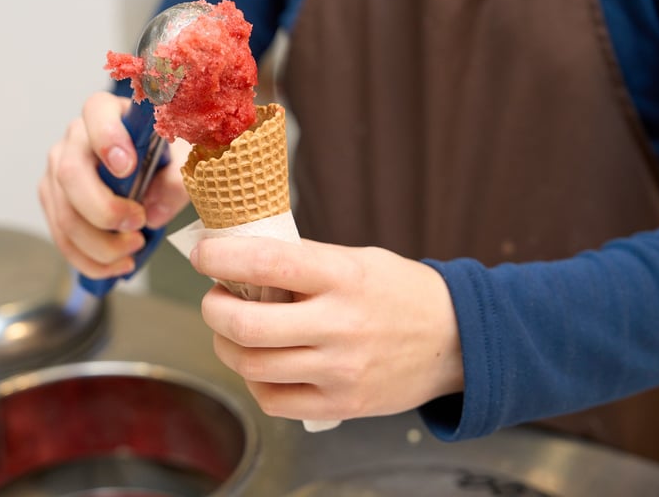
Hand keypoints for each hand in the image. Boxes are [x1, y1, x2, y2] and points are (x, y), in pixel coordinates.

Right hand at [39, 91, 189, 277]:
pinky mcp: (53, 200)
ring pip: (65, 215)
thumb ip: (175, 181)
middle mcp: (75, 138)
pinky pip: (63, 238)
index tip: (127, 167)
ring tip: (134, 249)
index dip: (108, 139)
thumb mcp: (181, 161)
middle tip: (138, 225)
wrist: (144, 167)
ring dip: (101, 245)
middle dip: (105, 210)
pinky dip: (90, 260)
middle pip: (71, 175)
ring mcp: (57, 170)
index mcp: (107, 113)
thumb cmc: (160, 156)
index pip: (96, 112)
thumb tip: (152, 213)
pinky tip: (118, 264)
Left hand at [190, 237, 463, 421]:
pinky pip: (273, 400)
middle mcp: (340, 325)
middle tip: (215, 298)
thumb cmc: (399, 292)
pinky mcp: (341, 404)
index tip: (203, 254)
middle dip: (213, 309)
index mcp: (344, 277)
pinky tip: (261, 364)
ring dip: (226, 345)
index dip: (223, 257)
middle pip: (247, 326)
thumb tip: (240, 261)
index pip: (268, 263)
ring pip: (252, 365)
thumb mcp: (356, 260)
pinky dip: (254, 380)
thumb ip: (303, 262)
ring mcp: (341, 370)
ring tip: (233, 331)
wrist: (456, 341)